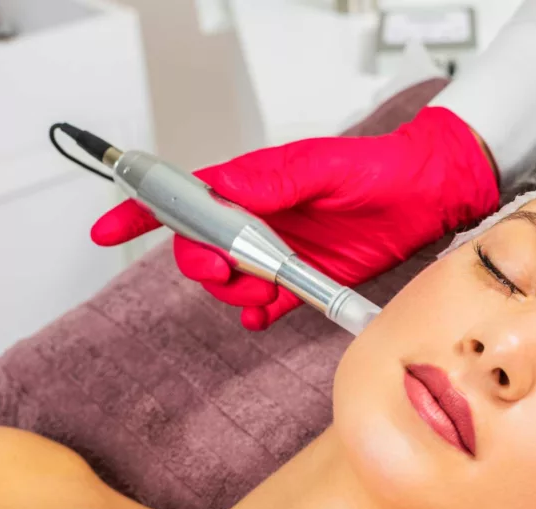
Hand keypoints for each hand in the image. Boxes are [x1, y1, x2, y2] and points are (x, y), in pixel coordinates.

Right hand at [90, 107, 498, 329]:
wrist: (427, 198)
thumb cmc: (379, 169)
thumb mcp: (324, 167)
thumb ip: (274, 181)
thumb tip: (224, 190)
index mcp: (256, 185)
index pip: (187, 197)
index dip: (142, 212)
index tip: (108, 230)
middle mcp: (262, 219)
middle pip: (201, 248)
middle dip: (202, 266)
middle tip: (228, 272)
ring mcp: (281, 251)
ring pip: (231, 281)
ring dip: (235, 294)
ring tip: (263, 292)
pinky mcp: (306, 278)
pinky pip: (266, 303)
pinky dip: (258, 313)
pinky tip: (266, 314)